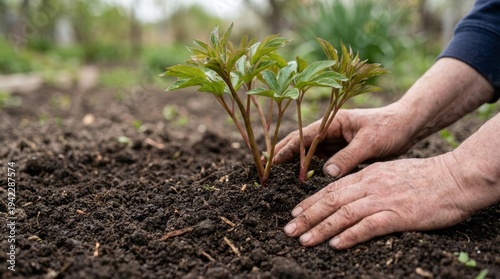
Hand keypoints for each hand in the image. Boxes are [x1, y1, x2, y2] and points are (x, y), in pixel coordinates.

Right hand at [274, 103, 416, 178]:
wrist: (408, 126)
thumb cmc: (390, 129)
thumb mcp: (370, 143)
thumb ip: (348, 157)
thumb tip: (326, 173)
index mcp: (333, 121)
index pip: (304, 136)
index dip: (286, 149)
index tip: (271, 161)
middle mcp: (330, 129)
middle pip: (300, 142)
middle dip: (283, 154)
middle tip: (266, 168)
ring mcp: (335, 139)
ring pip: (308, 151)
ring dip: (294, 161)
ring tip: (276, 175)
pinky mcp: (342, 149)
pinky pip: (320, 158)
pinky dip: (308, 166)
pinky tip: (300, 177)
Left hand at [283, 153, 488, 249]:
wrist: (453, 178)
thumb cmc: (423, 177)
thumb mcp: (389, 172)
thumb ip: (368, 181)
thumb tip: (351, 192)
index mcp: (367, 175)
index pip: (332, 189)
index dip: (311, 202)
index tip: (295, 213)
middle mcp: (370, 185)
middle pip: (331, 201)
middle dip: (307, 216)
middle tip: (289, 230)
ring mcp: (383, 200)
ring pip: (344, 214)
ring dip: (321, 228)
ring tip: (304, 240)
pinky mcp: (398, 215)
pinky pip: (368, 226)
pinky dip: (350, 236)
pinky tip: (336, 245)